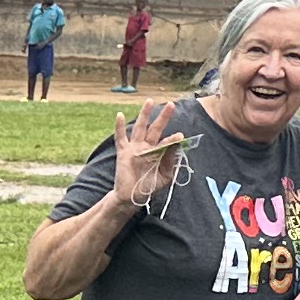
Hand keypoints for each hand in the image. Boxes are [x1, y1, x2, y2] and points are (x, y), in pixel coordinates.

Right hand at [107, 99, 188, 214]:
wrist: (132, 197)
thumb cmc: (149, 187)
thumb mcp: (165, 176)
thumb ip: (170, 160)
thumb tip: (177, 144)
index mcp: (158, 153)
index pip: (167, 142)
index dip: (173, 139)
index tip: (180, 136)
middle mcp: (147, 147)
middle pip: (156, 128)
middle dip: (163, 117)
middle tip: (171, 104)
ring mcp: (134, 148)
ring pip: (140, 127)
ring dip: (144, 114)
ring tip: (150, 101)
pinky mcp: (123, 152)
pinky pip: (120, 137)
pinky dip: (119, 126)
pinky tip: (119, 115)